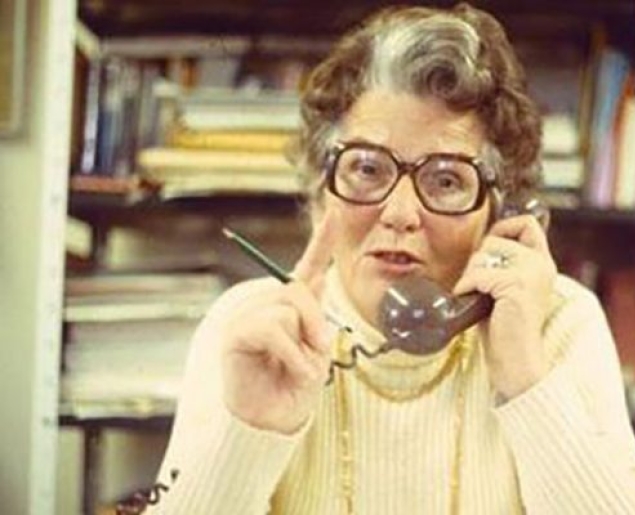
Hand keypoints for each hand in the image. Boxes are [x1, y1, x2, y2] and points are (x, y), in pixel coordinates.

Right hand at [220, 213, 333, 432]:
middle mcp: (268, 305)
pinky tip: (290, 371)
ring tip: (298, 367)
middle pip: (298, 289)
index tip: (335, 212)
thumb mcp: (316, 349)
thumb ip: (315, 316)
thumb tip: (313, 278)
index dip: (322, 241)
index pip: (308, 267)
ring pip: (288, 307)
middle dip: (316, 322)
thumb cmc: (294, 385)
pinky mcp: (237, 334)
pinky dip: (291, 354)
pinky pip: (274, 329)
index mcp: (292, 307)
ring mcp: (248, 317)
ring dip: (304, 343)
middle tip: (317, 352)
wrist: (274, 418)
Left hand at [453, 214, 557, 398]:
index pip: (527, 223)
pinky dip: (466, 287)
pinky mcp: (517, 285)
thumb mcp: (508, 289)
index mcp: (543, 263)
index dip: (503, 227)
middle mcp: (541, 264)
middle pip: (494, 240)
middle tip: (478, 287)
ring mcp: (531, 273)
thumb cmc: (506, 330)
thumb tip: (481, 248)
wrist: (517, 362)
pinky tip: (470, 302)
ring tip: (478, 298)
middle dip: (477, 261)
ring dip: (471, 275)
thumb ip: (503, 266)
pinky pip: (478, 274)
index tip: (489, 248)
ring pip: (483, 255)